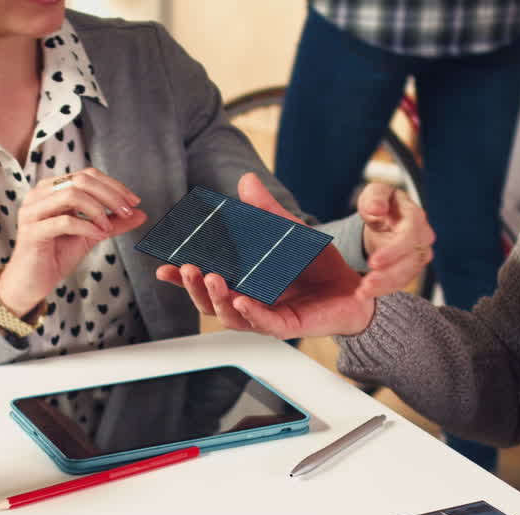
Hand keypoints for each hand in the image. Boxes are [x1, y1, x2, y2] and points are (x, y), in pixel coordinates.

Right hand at [0, 168, 146, 316]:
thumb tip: (140, 213)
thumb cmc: (56, 255)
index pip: (87, 175)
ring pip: (71, 195)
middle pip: (81, 180)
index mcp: (53, 189)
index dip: (114, 186)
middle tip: (127, 212)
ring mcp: (33, 211)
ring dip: (98, 210)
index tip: (134, 202)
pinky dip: (86, 226)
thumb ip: (114, 222)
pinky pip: (64, 221)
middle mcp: (40, 194)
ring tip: (108, 227)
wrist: (32, 281)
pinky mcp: (32, 231)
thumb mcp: (92, 234)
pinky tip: (98, 235)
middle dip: (110, 195)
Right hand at [156, 173, 432, 338]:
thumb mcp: (288, 231)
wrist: (355, 289)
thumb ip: (265, 211)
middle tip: (187, 268)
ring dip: (216, 298)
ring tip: (210, 278)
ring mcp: (265, 315)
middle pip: (209, 301)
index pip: (204, 281)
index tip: (164, 267)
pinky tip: (241, 301)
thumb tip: (246, 182)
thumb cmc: (318, 266)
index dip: (182, 277)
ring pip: (230, 315)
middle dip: (193, 286)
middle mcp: (248, 301)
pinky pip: (263, 323)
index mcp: (242, 281)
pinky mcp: (287, 326)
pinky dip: (250, 313)